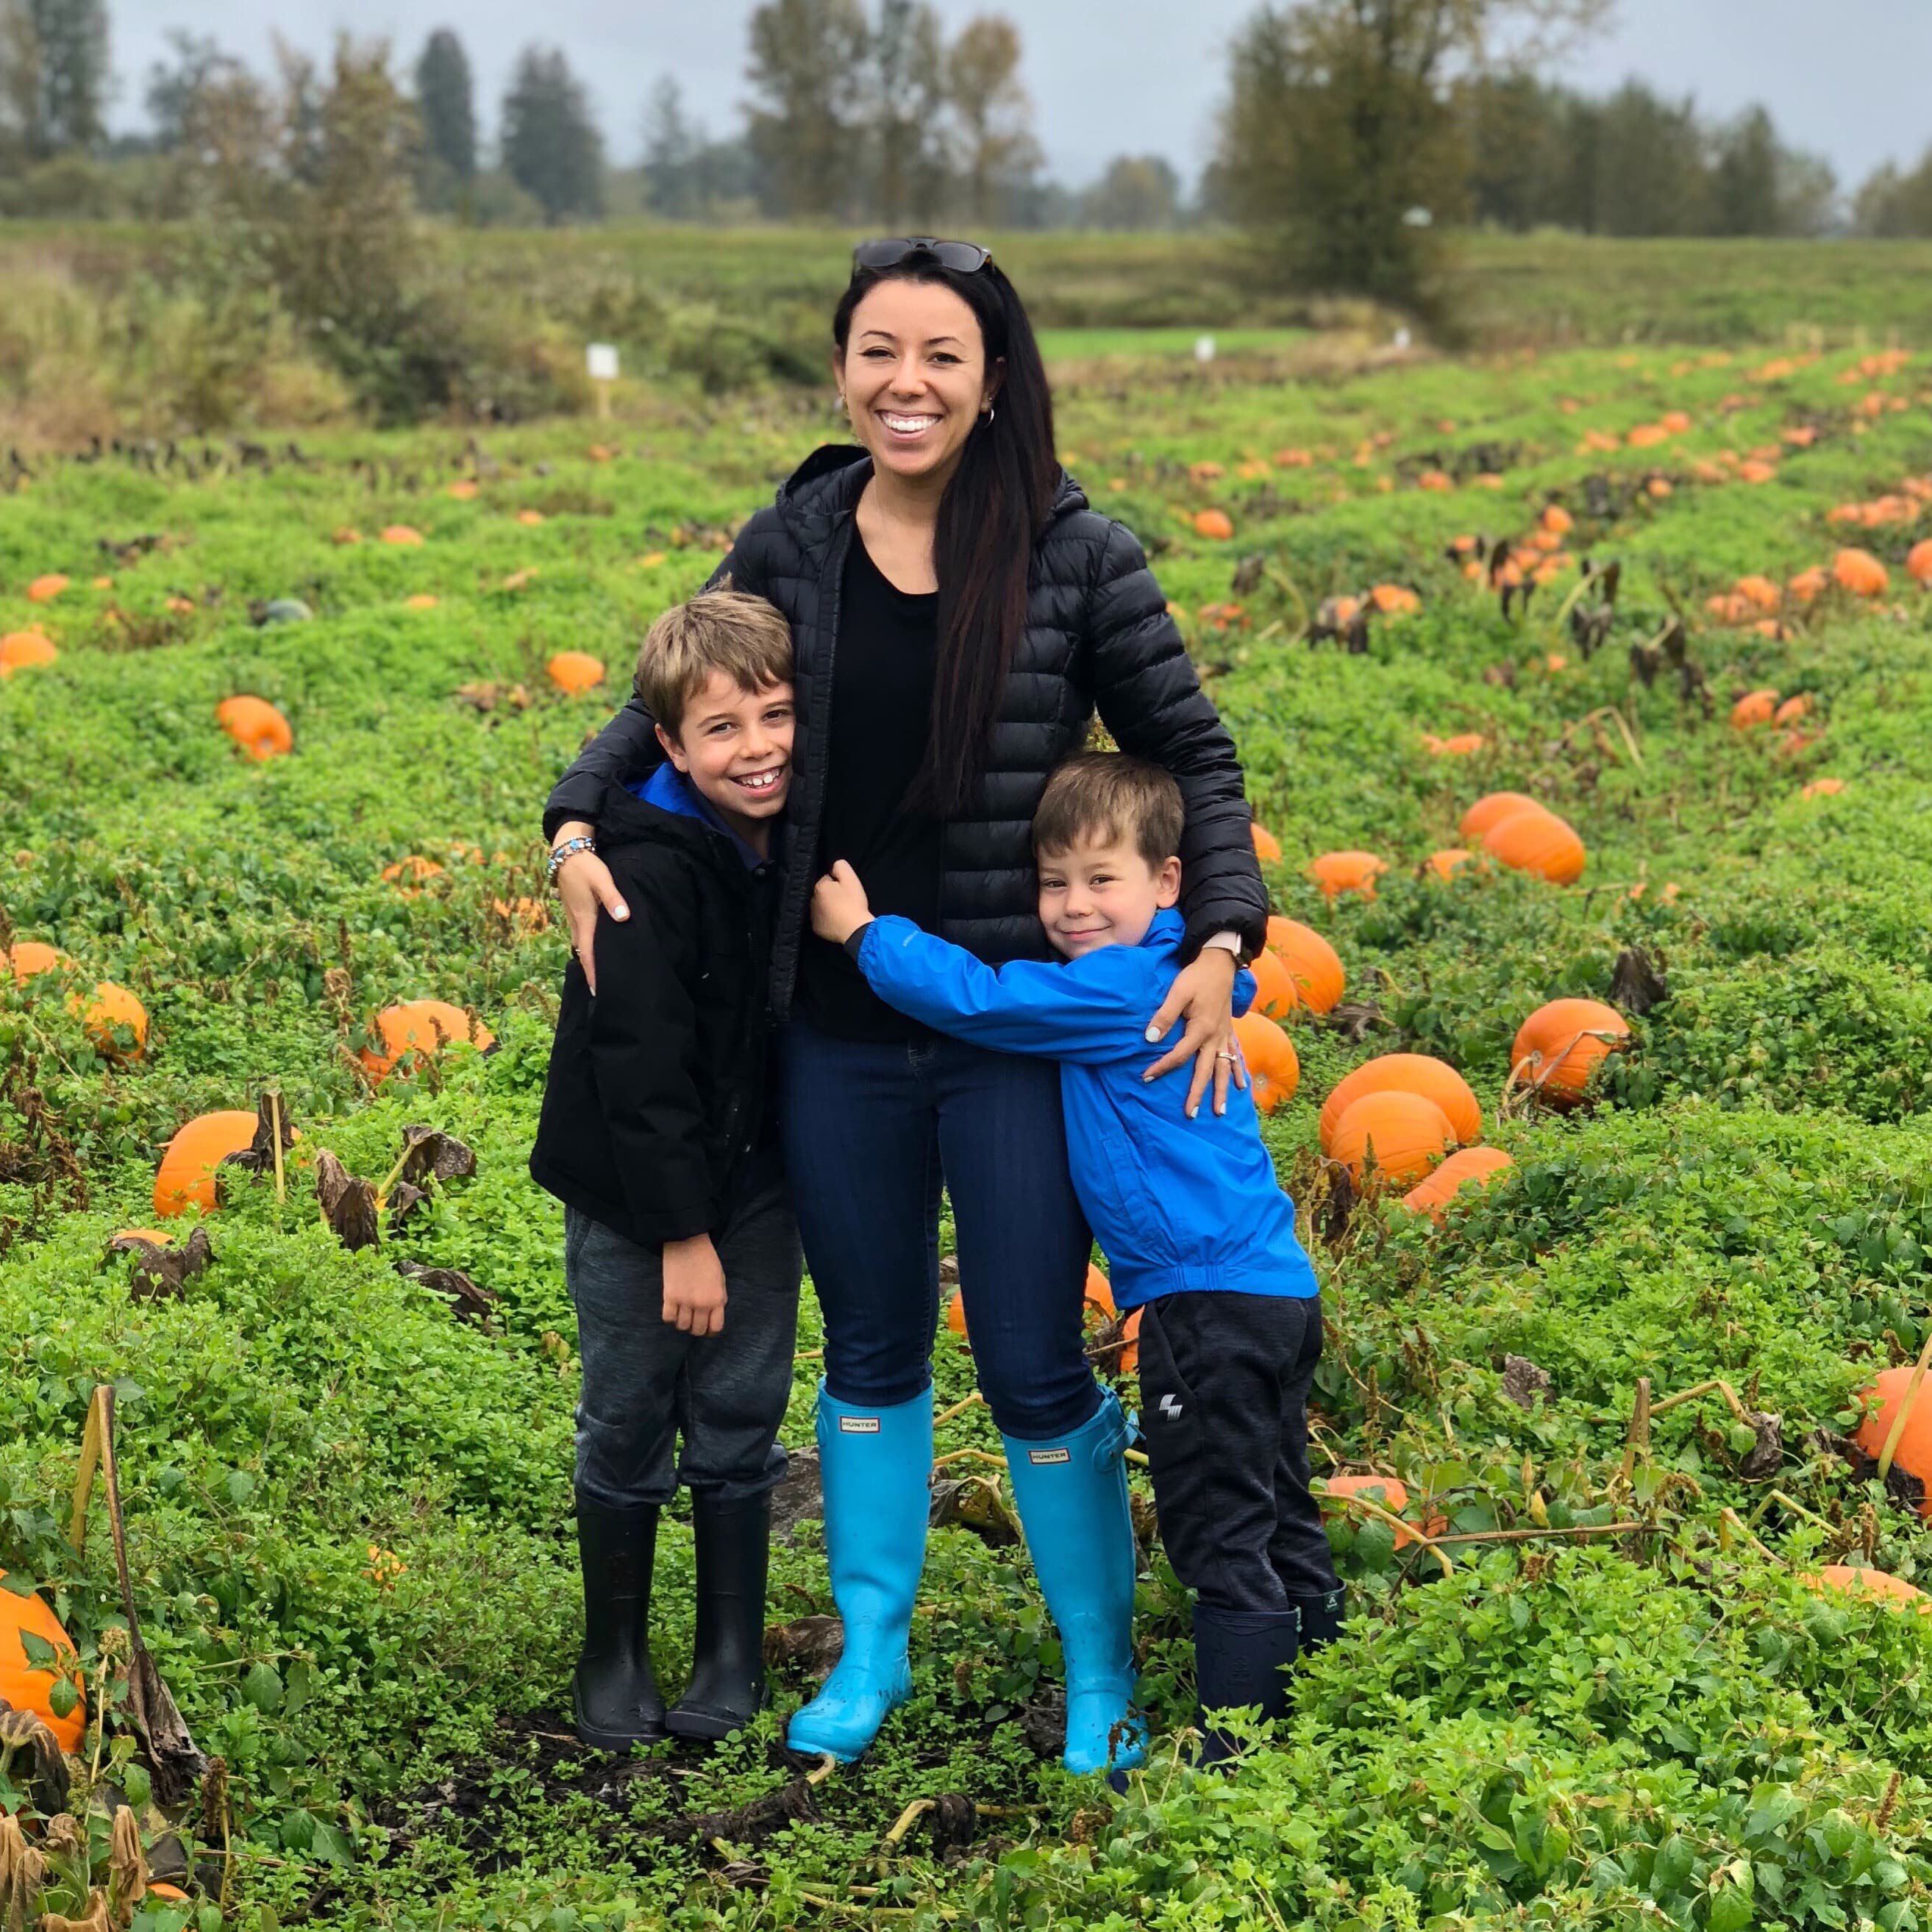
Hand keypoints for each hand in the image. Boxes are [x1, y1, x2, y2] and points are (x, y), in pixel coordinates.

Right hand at [553, 819, 626, 994]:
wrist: (566, 852)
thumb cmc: (586, 866)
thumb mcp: (602, 880)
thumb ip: (614, 899)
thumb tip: (622, 918)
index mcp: (584, 921)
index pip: (589, 954)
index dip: (594, 973)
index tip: (599, 992)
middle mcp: (577, 924)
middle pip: (584, 955)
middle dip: (592, 973)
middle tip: (603, 991)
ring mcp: (574, 919)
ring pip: (582, 946)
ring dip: (589, 961)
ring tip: (600, 975)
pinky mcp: (575, 913)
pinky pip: (581, 937)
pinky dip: (587, 948)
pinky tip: (596, 951)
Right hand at [662, 1233, 726, 1336]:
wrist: (687, 1242)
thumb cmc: (706, 1259)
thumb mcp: (720, 1279)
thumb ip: (718, 1298)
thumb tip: (714, 1313)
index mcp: (717, 1299)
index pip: (715, 1327)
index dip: (711, 1330)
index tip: (707, 1327)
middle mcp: (701, 1304)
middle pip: (697, 1330)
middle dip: (696, 1328)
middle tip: (694, 1321)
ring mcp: (684, 1301)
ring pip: (682, 1326)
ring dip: (682, 1323)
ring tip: (683, 1314)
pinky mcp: (669, 1297)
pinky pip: (668, 1318)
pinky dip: (670, 1317)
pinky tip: (673, 1309)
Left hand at [811, 860, 873, 945]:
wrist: (856, 929)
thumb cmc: (853, 903)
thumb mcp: (851, 879)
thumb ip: (840, 866)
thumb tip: (834, 866)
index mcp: (819, 887)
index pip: (827, 879)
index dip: (838, 883)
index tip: (846, 890)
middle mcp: (812, 900)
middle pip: (822, 893)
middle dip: (831, 895)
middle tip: (845, 901)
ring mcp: (813, 915)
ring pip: (820, 906)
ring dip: (828, 907)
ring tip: (841, 911)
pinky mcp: (816, 928)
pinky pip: (821, 920)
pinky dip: (827, 919)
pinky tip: (837, 920)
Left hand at [1142, 946, 1244, 1119]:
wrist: (1220, 963)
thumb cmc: (1197, 977)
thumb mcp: (1178, 992)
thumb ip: (1164, 1016)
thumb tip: (1150, 1038)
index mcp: (1201, 1029)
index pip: (1179, 1055)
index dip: (1162, 1067)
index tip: (1147, 1077)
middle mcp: (1215, 1037)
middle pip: (1206, 1071)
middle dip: (1198, 1093)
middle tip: (1191, 1114)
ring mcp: (1225, 1036)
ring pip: (1225, 1069)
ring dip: (1222, 1090)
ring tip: (1220, 1111)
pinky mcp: (1229, 1031)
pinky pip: (1235, 1056)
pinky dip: (1238, 1071)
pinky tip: (1241, 1086)